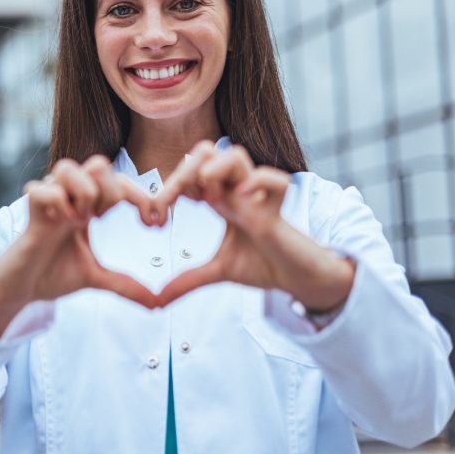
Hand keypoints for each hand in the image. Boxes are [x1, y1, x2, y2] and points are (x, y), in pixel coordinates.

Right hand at [0, 155, 158, 338]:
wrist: (20, 290)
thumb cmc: (51, 275)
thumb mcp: (96, 278)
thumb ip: (126, 285)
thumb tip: (158, 302)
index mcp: (88, 206)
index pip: (121, 181)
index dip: (143, 197)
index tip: (156, 224)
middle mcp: (69, 197)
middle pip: (99, 163)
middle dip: (112, 191)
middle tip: (106, 221)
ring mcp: (49, 201)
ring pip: (69, 167)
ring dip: (84, 194)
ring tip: (81, 221)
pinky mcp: (29, 212)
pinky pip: (43, 189)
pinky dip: (57, 204)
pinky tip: (60, 225)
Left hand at [152, 141, 353, 310]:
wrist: (298, 279)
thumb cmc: (264, 264)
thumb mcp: (219, 272)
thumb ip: (188, 280)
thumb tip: (157, 301)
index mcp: (221, 199)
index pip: (190, 172)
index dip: (169, 186)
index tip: (156, 215)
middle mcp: (236, 193)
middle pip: (207, 152)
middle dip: (184, 171)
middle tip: (172, 202)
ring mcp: (256, 199)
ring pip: (235, 155)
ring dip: (214, 169)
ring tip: (207, 196)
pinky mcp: (277, 214)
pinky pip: (276, 182)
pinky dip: (257, 183)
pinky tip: (240, 200)